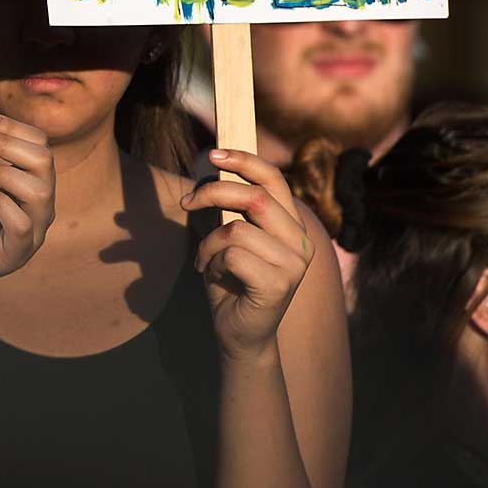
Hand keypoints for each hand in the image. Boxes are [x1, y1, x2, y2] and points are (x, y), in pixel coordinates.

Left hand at [0, 113, 55, 278]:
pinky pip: (22, 224)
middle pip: (44, 159)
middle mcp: (42, 201)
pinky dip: (1, 204)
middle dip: (5, 143)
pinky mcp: (21, 250)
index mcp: (36, 179)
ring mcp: (36, 226)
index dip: (11, 126)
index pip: (39, 143)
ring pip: (39, 190)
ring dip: (3, 173)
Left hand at [180, 148, 314, 361]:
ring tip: (206, 260)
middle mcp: (301, 241)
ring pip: (236, 229)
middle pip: (255, 197)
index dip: (244, 160)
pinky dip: (211, 262)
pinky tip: (214, 276)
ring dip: (208, 243)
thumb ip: (228, 208)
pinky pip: (231, 255)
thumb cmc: (231, 281)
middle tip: (187, 203)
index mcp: (291, 225)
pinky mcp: (280, 284)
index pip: (274, 179)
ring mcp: (294, 264)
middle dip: (213, 193)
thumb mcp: (227, 236)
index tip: (212, 154)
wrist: (239, 333)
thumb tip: (211, 168)